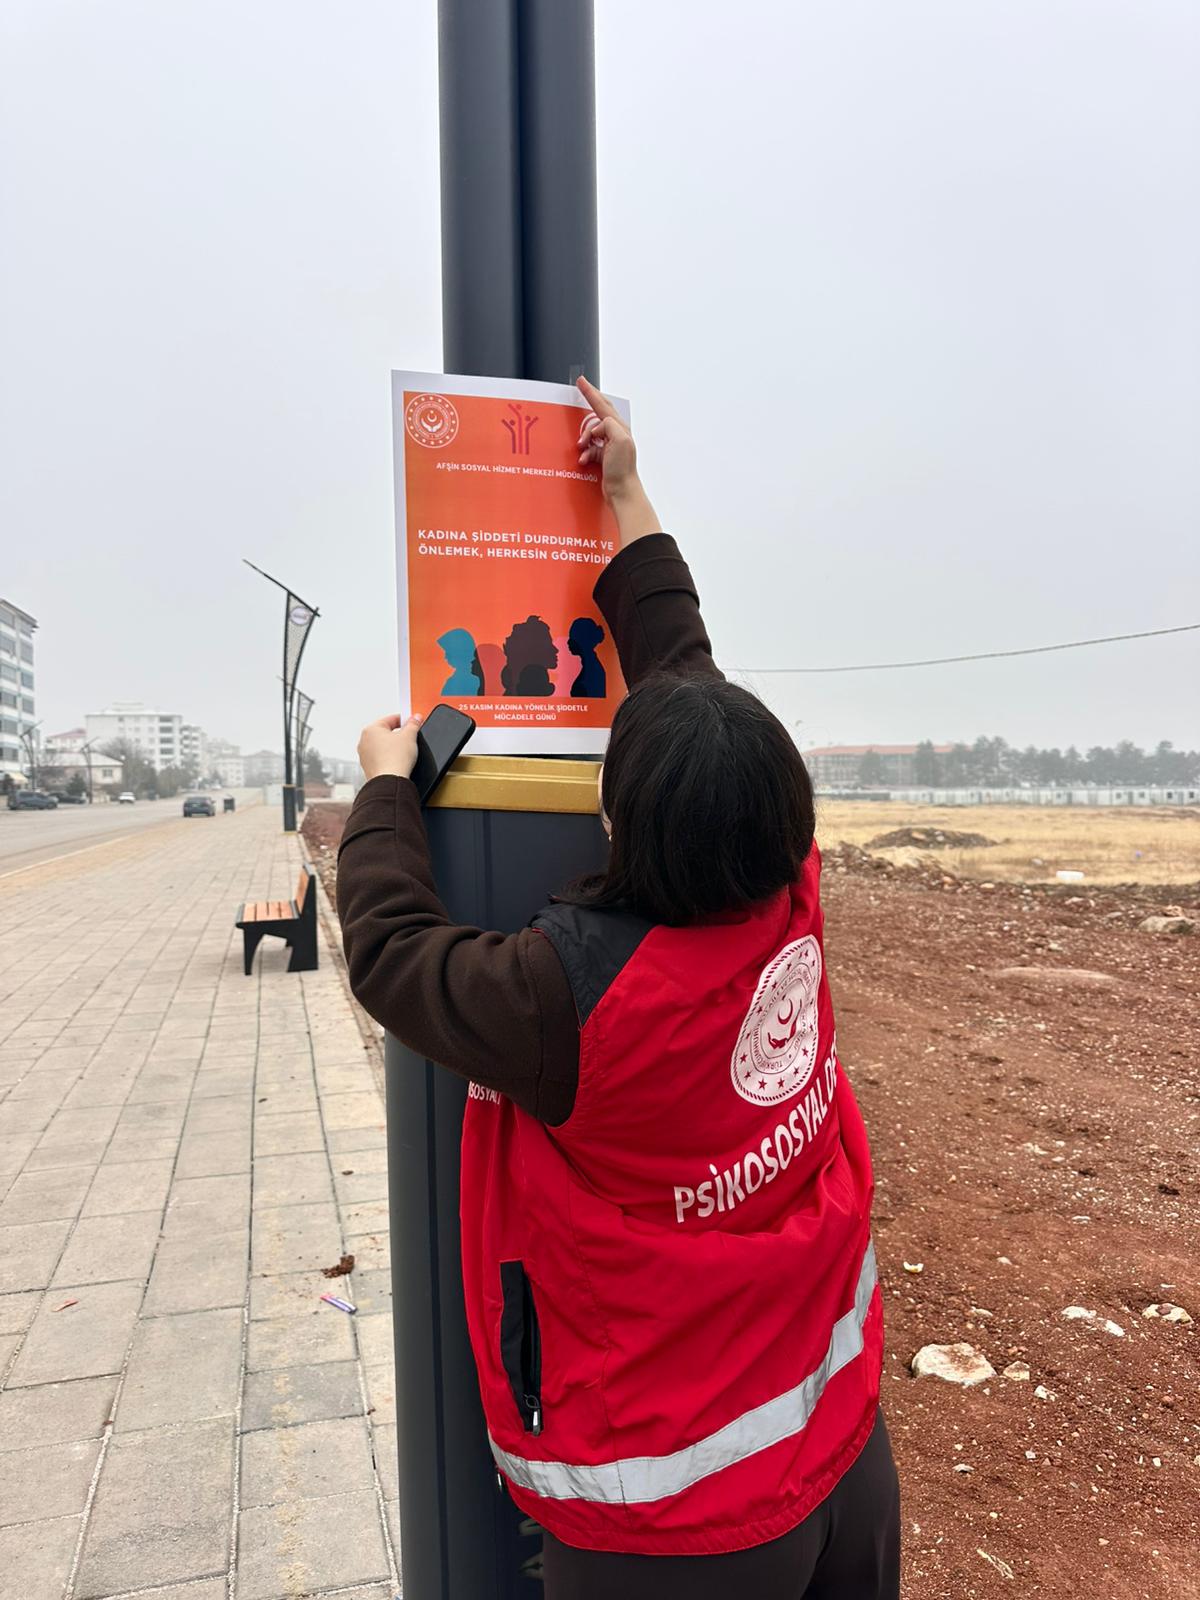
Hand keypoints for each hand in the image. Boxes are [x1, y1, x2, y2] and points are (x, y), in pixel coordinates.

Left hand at [358, 713, 421, 780]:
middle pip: (385, 732)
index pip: (391, 719)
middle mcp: (364, 741)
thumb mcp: (410, 736)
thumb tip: (415, 719)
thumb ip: (413, 724)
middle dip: (398, 734)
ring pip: (382, 746)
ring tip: (404, 751)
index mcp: (370, 729)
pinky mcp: (369, 767)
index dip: (405, 720)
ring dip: (393, 747)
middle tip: (410, 737)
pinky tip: (397, 761)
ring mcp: (365, 755)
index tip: (412, 722)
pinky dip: (388, 757)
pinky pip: (380, 758)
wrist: (390, 781)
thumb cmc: (394, 759)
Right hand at [576, 376, 638, 505]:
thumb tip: (598, 427)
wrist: (622, 491)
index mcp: (620, 428)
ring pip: (591, 433)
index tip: (582, 382)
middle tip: (580, 390)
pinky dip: (585, 452)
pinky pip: (590, 448)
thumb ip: (608, 425)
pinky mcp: (605, 457)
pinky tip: (584, 459)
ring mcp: (611, 445)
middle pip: (599, 413)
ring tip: (581, 447)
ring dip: (583, 438)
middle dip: (588, 403)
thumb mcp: (619, 440)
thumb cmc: (622, 469)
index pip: (603, 405)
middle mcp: (617, 434)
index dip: (591, 393)